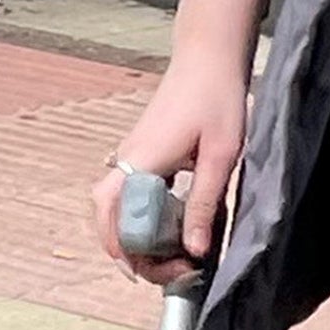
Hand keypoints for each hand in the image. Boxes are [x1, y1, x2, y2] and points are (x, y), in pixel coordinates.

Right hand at [90, 0, 265, 282]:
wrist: (208, 58)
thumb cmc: (218, 101)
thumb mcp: (221, 157)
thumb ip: (205, 205)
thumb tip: (195, 252)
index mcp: (141, 164)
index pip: (117, 225)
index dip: (138, 258)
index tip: (175, 271)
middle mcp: (125, 162)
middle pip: (108, 222)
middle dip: (134, 255)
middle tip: (174, 269)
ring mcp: (129, 156)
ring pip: (115, 210)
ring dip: (135, 238)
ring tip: (172, 255)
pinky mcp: (140, 153)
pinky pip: (129, 196)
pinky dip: (142, 218)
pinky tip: (173, 228)